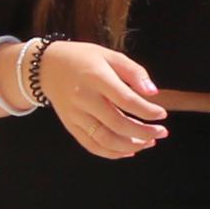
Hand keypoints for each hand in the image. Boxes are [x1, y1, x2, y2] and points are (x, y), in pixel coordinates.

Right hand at [41, 39, 169, 159]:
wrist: (47, 66)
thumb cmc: (83, 59)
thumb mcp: (110, 55)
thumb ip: (134, 72)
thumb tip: (153, 92)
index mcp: (95, 77)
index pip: (125, 99)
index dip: (147, 111)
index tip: (162, 114)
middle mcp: (83, 98)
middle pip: (116, 123)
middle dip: (143, 132)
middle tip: (161, 132)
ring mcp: (75, 114)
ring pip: (104, 139)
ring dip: (130, 146)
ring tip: (149, 142)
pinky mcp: (70, 125)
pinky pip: (91, 145)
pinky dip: (111, 153)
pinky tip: (129, 151)